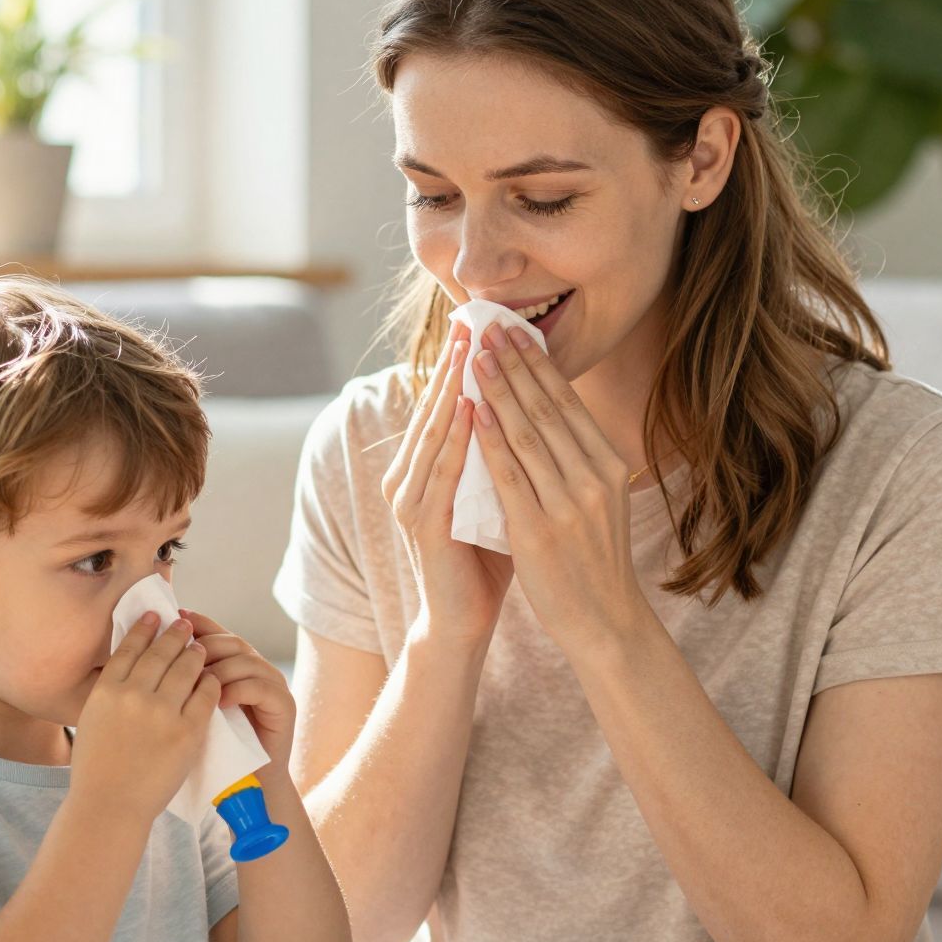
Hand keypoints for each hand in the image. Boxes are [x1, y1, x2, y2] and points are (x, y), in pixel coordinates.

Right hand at [71, 613, 220, 823]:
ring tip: (201, 648)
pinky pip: (205, 695)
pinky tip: (213, 678)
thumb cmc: (97, 769)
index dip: (144, 628)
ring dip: (195, 654)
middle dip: (175, 635)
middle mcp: (133, 695)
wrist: (110, 806)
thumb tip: (125, 670)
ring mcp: (161, 712)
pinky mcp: (186, 731)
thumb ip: (108, 696)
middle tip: (185, 625)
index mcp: (106, 691)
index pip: (128, 648)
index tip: (155, 616)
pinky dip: (210, 682)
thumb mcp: (91, 722)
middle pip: (160, 653)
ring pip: (186, 669)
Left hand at [181, 609, 296, 774]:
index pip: (214, 633)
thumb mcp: (189, 712)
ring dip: (219, 670)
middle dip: (204, 646)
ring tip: (198, 686)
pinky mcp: (284, 705)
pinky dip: (239, 690)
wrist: (246, 785)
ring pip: (246, 661)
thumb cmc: (210, 750)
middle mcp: (256, 668)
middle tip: (182, 660)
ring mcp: (273, 684)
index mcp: (233, 664)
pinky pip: (261, 687)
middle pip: (230, 641)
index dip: (195, 624)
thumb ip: (180, 683)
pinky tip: (220, 702)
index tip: (172, 619)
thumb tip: (149, 654)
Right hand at [384, 322, 514, 647]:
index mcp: (425, 468)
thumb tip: (533, 408)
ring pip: (433, 432)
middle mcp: (408, 477)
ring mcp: (410, 499)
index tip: (484, 325)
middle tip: (473, 321)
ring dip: (451, 388)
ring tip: (470, 350)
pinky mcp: (421, 523)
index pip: (443, 405)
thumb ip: (503, 455)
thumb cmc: (486, 556)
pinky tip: (468, 406)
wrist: (465, 619)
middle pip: (432, 409)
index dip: (462, 365)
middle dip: (455, 364)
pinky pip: (440, 470)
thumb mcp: (498, 493)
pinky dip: (455, 437)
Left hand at [467, 320, 652, 657]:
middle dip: (515, 364)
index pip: (569, 404)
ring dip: (498, 390)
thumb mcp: (602, 500)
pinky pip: (509, 475)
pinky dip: (489, 439)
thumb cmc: (595, 558)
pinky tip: (472, 413)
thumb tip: (551, 411)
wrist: (605, 620)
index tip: (515, 332)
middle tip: (490, 328)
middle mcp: (594, 478)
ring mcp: (569, 504)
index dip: (539, 365)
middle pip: (548, 409)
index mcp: (610, 465)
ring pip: (527, 434)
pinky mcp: (540, 531)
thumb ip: (582, 459)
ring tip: (475, 357)